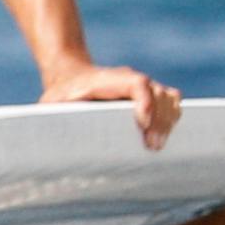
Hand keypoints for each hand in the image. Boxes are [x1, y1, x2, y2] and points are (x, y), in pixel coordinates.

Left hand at [45, 64, 183, 143]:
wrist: (70, 78)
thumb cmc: (61, 95)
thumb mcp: (52, 103)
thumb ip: (54, 116)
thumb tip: (55, 138)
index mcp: (107, 80)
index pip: (136, 83)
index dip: (146, 101)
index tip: (144, 124)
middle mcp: (130, 80)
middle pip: (158, 93)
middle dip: (159, 120)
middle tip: (152, 146)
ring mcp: (143, 87)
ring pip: (168, 98)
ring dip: (168, 121)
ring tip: (157, 145)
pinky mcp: (150, 96)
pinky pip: (171, 102)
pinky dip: (172, 117)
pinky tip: (164, 136)